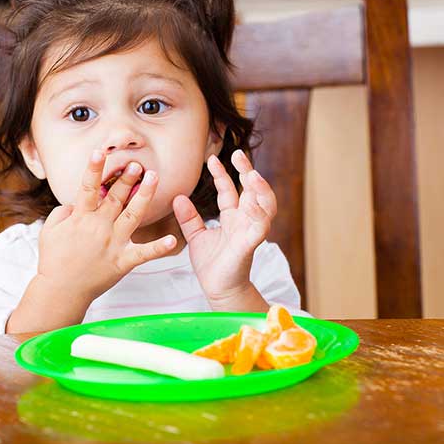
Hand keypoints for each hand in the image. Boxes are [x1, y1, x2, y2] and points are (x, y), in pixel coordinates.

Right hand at [36, 150, 176, 302]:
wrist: (61, 290)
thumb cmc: (53, 259)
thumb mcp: (50, 230)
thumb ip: (63, 212)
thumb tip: (76, 202)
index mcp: (80, 218)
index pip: (88, 188)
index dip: (94, 169)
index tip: (100, 152)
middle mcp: (99, 227)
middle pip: (116, 197)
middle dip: (127, 178)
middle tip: (137, 163)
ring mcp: (113, 244)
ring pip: (133, 214)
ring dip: (144, 195)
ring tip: (154, 177)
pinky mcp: (123, 262)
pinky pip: (144, 254)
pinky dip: (159, 248)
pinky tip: (174, 239)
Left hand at [173, 149, 276, 305]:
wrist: (217, 289)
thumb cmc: (212, 265)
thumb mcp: (196, 236)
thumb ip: (189, 218)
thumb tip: (178, 197)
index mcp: (231, 218)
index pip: (229, 190)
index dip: (222, 174)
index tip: (211, 158)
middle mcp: (244, 221)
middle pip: (251, 191)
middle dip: (247, 171)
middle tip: (238, 154)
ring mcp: (250, 231)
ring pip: (265, 205)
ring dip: (260, 189)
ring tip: (252, 174)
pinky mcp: (251, 244)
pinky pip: (260, 226)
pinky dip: (259, 213)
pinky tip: (252, 200)